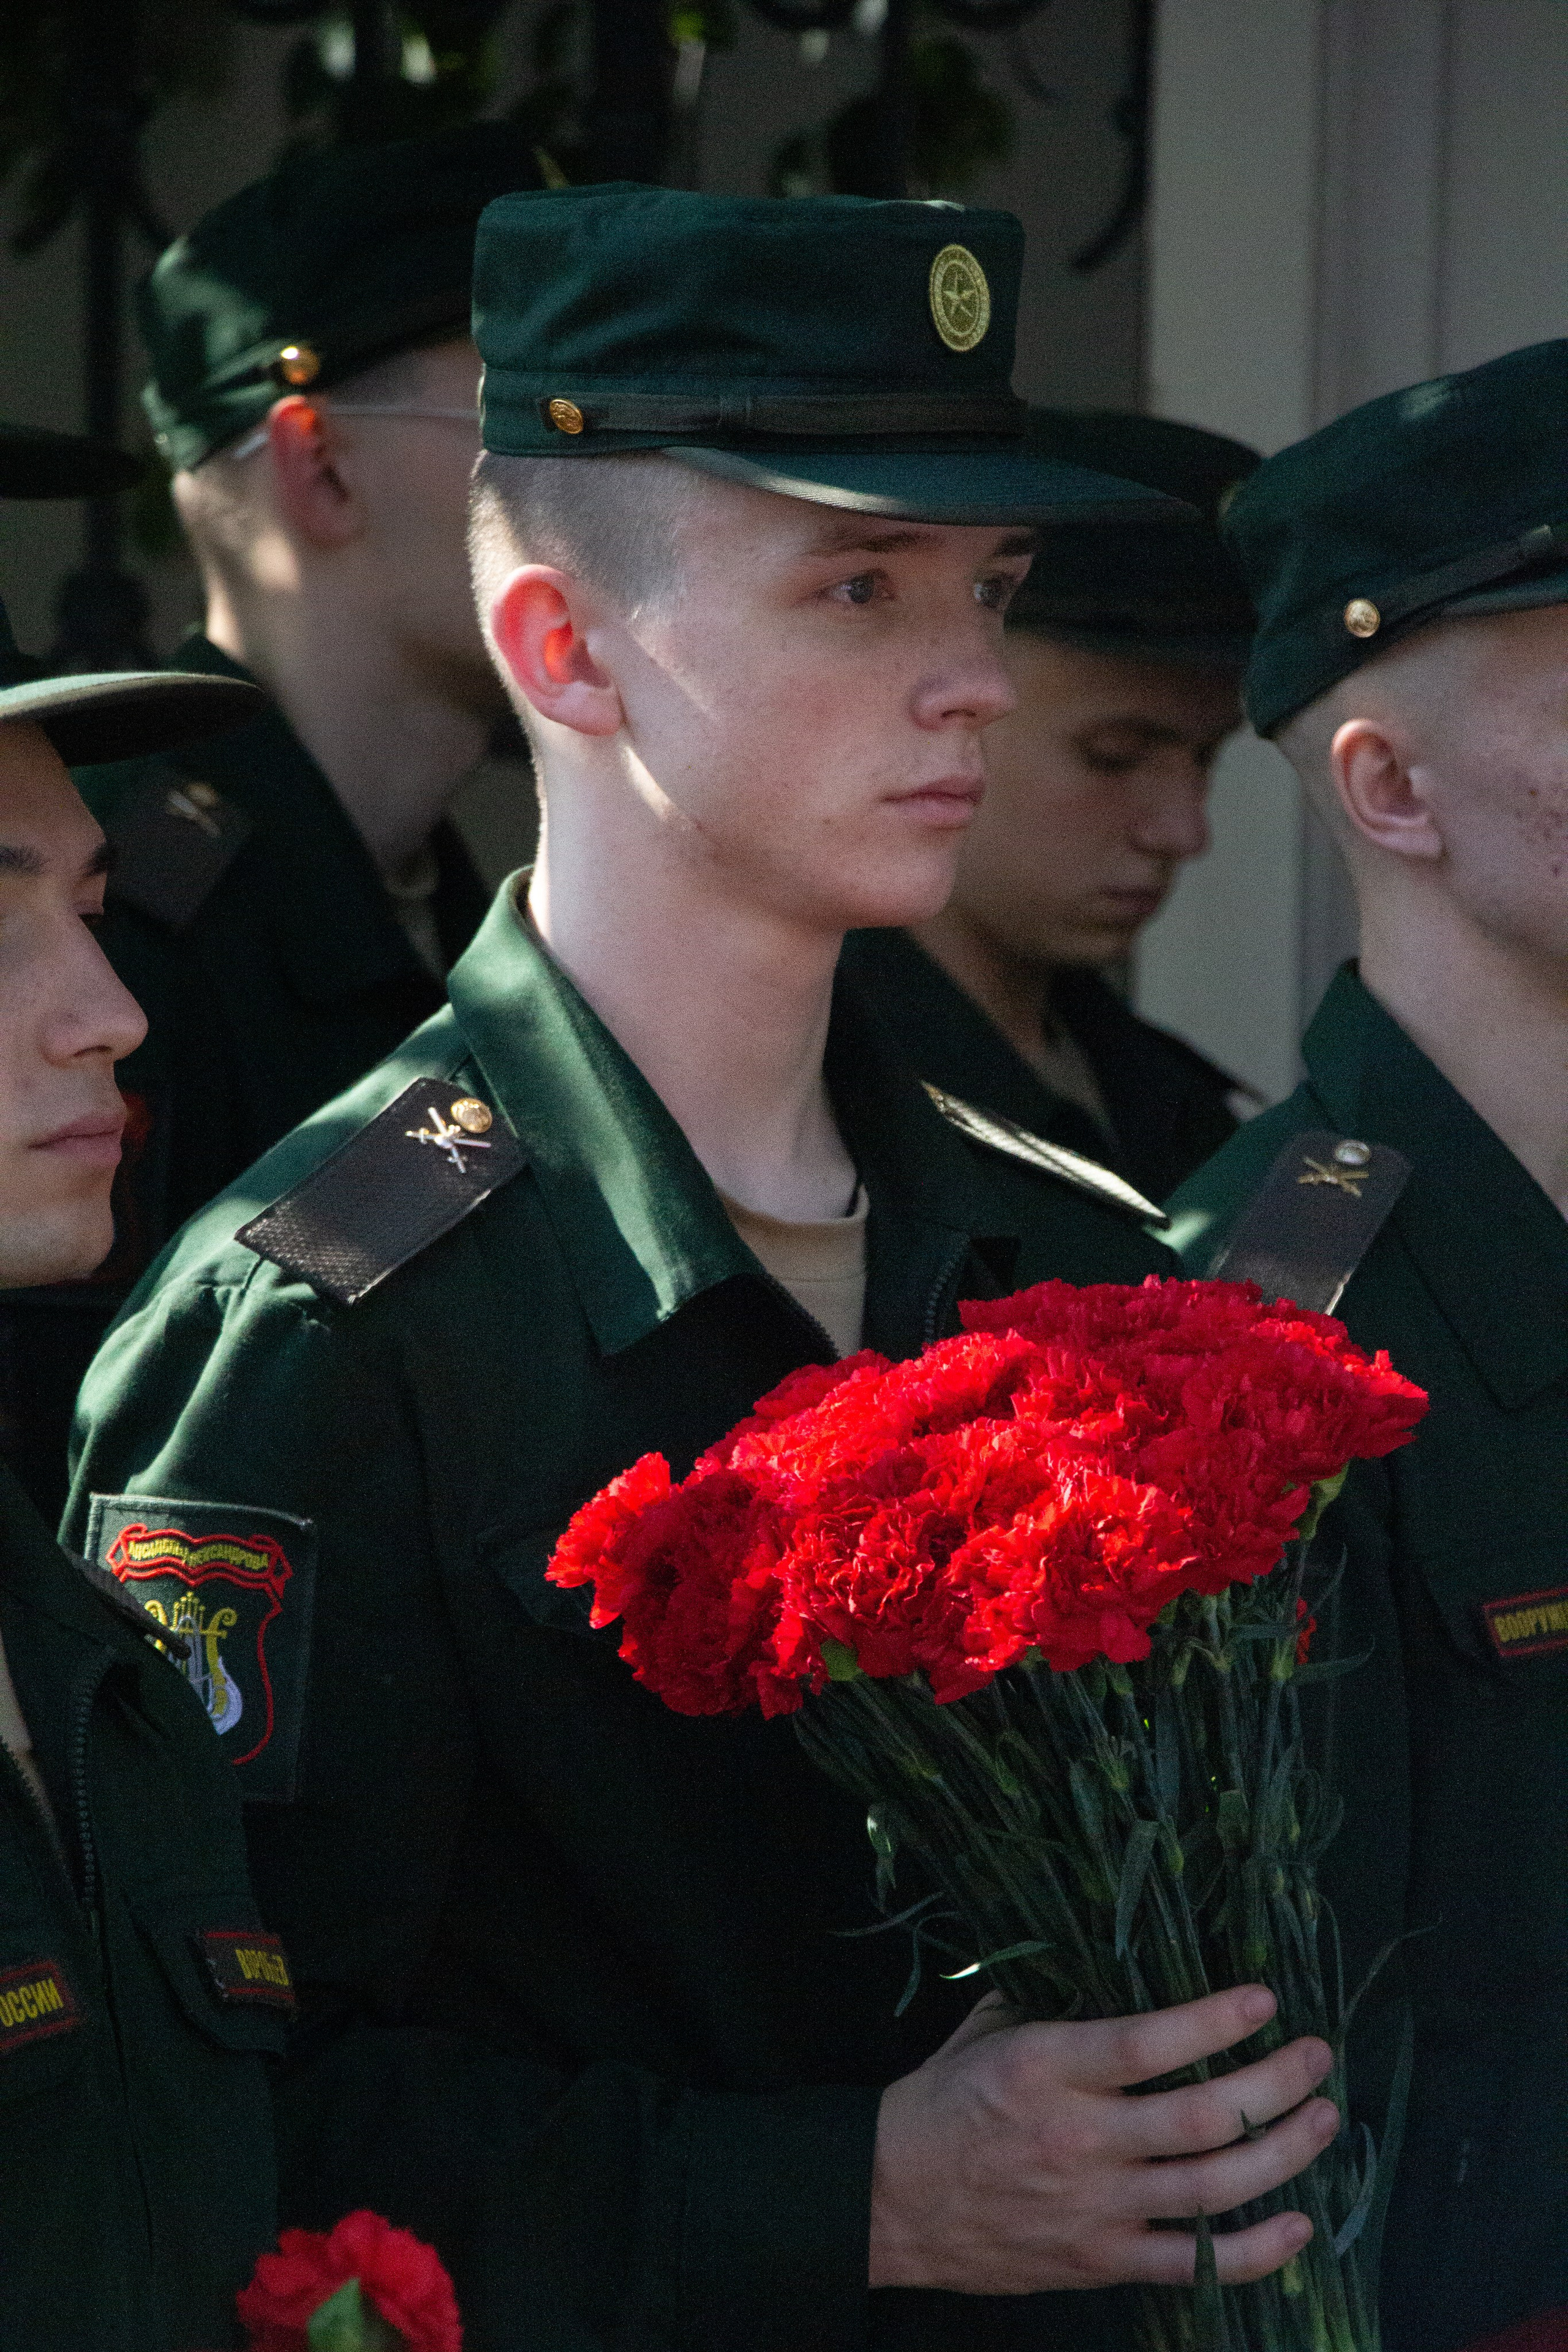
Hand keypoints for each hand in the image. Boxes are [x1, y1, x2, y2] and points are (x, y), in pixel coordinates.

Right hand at [869, 1984, 1336, 2294]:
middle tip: (1316, 2057)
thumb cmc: (941, 2102)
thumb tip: (1120, 1959)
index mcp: (1045, 2068)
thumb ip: (1055, 2001)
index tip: (1265, 1999)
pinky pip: (1193, 2262)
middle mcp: (1078, 2138)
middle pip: (1202, 2117)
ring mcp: (1094, 2206)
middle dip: (1275, 2084)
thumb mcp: (988, 2030)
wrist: (887, 2199)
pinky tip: (1299, 2224)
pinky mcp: (1100, 2261)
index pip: (1148, 2044)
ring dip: (1282, 2153)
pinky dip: (1255, 2252)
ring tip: (1323, 2118)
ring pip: (1212, 2189)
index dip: (1216, 2021)